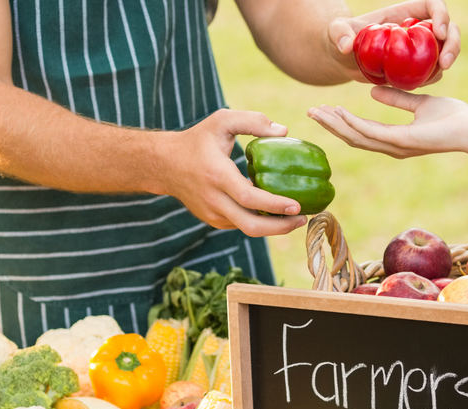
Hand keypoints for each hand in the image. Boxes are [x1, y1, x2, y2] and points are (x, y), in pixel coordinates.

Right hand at [158, 109, 307, 236]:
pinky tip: (275, 213)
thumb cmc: (197, 140)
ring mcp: (212, 214)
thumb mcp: (222, 120)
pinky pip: (240, 225)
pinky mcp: (213, 220)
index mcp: (217, 175)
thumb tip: (284, 132)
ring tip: (295, 217)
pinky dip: (259, 221)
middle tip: (302, 218)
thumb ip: (253, 121)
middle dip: (280, 227)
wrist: (165, 165)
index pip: (249, 197)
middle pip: (251, 225)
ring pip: (247, 228)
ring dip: (273, 227)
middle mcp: (214, 199)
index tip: (297, 205)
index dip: (275, 205)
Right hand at [307, 86, 467, 158]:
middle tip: (310, 111)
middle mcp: (391, 148)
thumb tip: (372, 92)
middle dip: (330, 125)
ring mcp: (395, 147)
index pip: (360, 132)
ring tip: (318, 111)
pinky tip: (340, 112)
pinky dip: (353, 122)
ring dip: (335, 124)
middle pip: (352, 138)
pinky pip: (371, 132)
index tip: (323, 109)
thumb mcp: (420, 103)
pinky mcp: (402, 142)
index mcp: (394, 140)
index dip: (339, 122)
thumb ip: (397, 99)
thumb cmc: (452, 117)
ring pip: (357, 137)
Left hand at [326, 0, 461, 84]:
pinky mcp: (417, 66)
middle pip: (448, 28)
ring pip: (446, 50)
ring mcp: (420, 48)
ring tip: (436, 75)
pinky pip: (433, 71)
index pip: (432, 5)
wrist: (343, 58)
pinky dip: (432, 77)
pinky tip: (420, 84)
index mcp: (406, 12)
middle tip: (445, 63)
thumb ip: (340, 34)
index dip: (441, 14)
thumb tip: (347, 46)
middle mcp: (418, 28)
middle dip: (453, 43)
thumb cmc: (341, 37)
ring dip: (447, 61)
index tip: (437, 32)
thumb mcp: (336, 32)